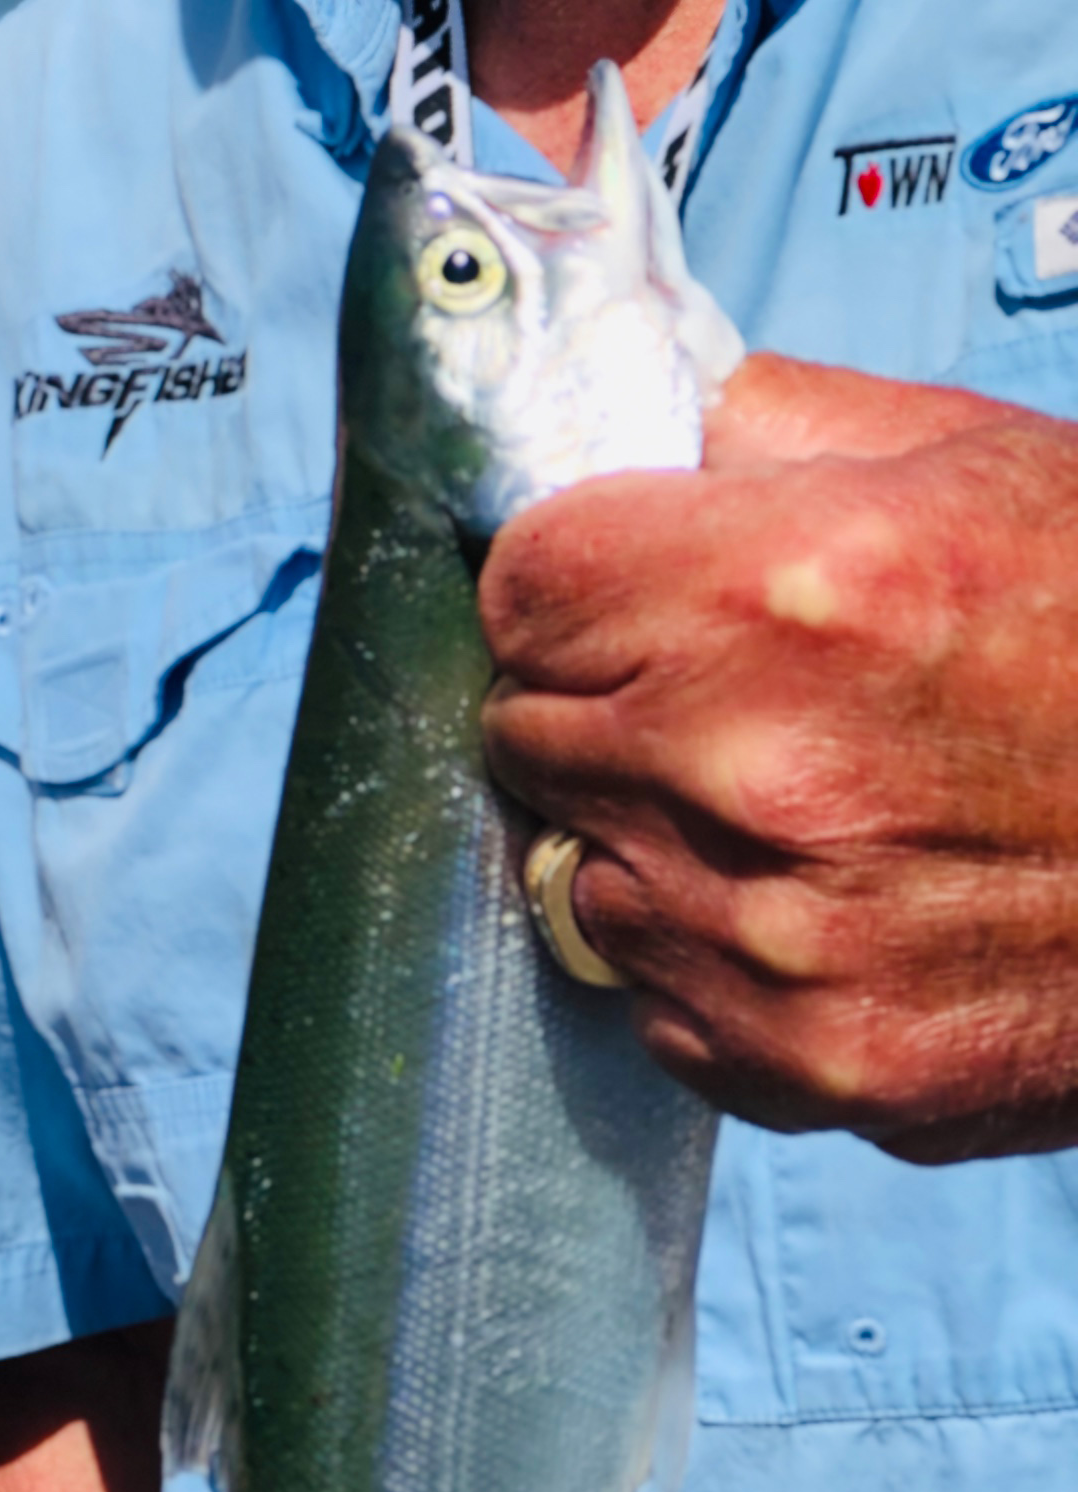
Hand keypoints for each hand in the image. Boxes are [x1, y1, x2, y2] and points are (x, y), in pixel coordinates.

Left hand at [480, 355, 1077, 1161]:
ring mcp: (781, 937)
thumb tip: (639, 430)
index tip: (614, 590)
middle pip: (529, 728)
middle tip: (712, 695)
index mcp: (780, 592)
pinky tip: (824, 906)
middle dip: (599, 699)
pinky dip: (714, 963)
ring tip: (790, 805)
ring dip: (652, 838)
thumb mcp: (971, 461)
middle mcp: (755, 769)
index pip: (520, 585)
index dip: (568, 579)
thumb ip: (770, 428)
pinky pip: (663, 1005)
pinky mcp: (822, 1062)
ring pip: (584, 874)